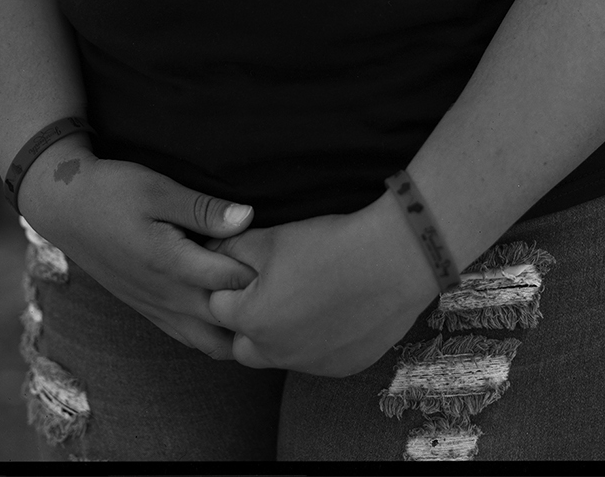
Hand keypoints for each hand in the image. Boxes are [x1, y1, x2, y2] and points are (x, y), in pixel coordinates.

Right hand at [17, 144, 258, 359]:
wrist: (67, 209)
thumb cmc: (114, 191)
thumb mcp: (158, 189)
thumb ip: (203, 209)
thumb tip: (248, 218)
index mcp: (170, 264)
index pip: (232, 282)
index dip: (261, 270)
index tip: (279, 254)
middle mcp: (165, 296)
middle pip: (226, 325)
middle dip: (255, 310)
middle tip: (278, 282)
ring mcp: (156, 308)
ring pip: (208, 343)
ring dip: (236, 329)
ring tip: (258, 299)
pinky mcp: (149, 310)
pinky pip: (189, 338)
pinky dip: (214, 333)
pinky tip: (229, 309)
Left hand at [207, 192, 436, 375]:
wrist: (393, 259)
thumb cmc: (329, 243)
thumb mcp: (273, 237)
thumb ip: (233, 249)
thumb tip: (211, 248)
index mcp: (254, 320)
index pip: (219, 308)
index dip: (231, 284)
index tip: (250, 269)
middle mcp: (277, 353)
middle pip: (243, 345)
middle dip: (248, 321)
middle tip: (271, 289)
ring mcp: (311, 365)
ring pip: (280, 355)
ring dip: (281, 334)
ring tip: (305, 296)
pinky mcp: (341, 368)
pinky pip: (316, 359)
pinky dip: (316, 340)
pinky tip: (334, 310)